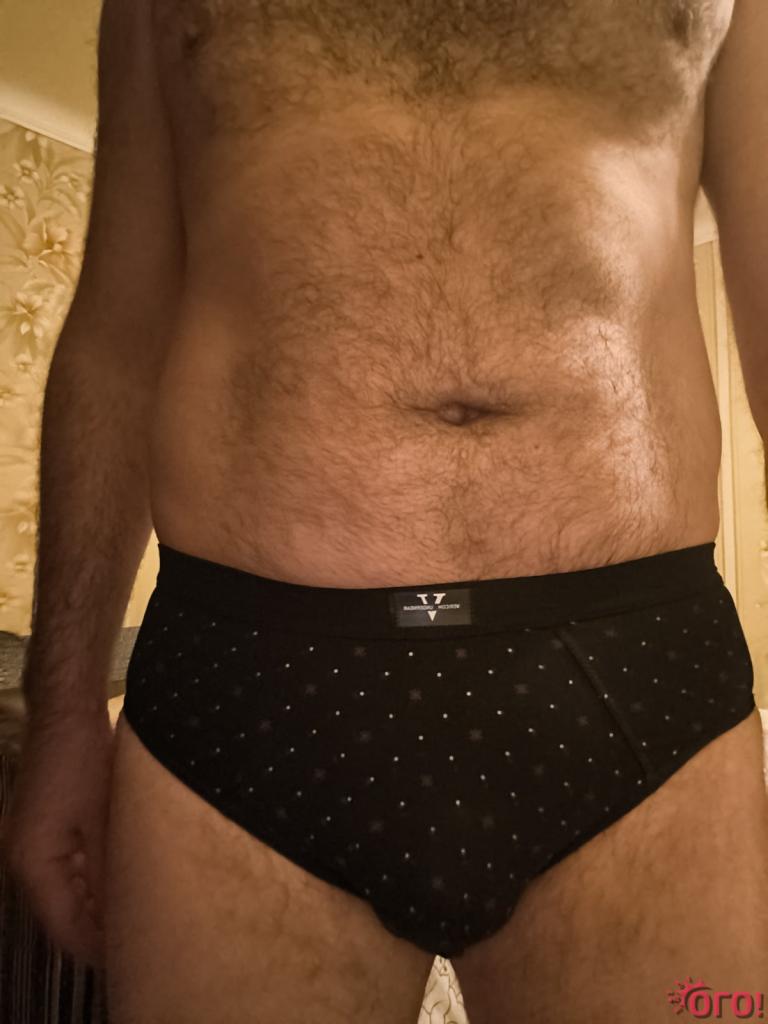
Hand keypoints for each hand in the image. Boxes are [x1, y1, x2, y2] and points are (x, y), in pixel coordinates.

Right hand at [0, 706, 116, 968]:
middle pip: (63, 915)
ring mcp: (32, 844)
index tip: (134, 962)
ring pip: (67, 893)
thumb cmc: (83, 762)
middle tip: (141, 945)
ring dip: (97, 906)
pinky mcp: (46, 828)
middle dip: (99, 931)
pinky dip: (92, 881)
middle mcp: (25, 862)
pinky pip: (68, 869)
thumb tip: (127, 910)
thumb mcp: (104, 820)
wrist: (65, 712)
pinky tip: (122, 885)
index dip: (98, 949)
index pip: (66, 928)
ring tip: (138, 921)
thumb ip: (110, 869)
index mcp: (34, 866)